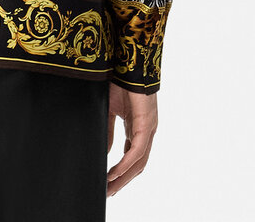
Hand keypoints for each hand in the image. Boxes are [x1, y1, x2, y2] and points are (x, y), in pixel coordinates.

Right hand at [106, 82, 157, 196]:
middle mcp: (146, 131)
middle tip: (108, 193)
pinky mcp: (146, 124)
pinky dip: (126, 163)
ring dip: (124, 177)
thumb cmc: (120, 81)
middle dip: (122, 180)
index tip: (109, 183)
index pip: (132, 157)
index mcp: (138, 127)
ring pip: (139, 162)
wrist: (129, 63)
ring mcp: (148, 129)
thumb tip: (106, 151)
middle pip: (137, 165)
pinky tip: (114, 172)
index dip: (122, 172)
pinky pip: (137, 150)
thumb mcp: (110, 109)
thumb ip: (109, 130)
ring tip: (110, 187)